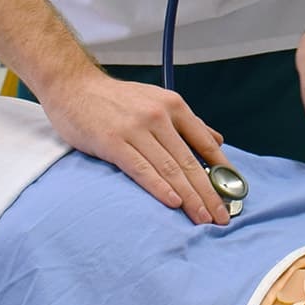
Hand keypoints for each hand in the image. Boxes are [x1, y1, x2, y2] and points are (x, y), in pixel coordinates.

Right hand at [39, 71, 232, 224]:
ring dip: (190, 197)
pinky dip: (160, 188)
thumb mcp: (156, 100)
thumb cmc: (114, 99)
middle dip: (209, 193)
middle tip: (221, 218)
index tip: (232, 195)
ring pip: (170, 169)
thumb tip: (217, 140)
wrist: (72, 85)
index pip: (205, 144)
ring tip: (203, 219)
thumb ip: (187, 122)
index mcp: (173, 106)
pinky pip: (141, 169)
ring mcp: (136, 129)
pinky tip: (174, 203)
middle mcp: (159, 116)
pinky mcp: (113, 142)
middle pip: (190, 162)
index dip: (222, 172)